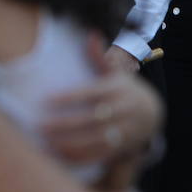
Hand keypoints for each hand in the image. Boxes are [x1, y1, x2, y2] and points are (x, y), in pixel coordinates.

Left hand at [42, 33, 160, 165]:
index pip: (90, 94)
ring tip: (46, 142)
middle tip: (39, 125)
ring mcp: (123, 133)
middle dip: (64, 125)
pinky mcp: (121, 149)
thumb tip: (92, 34)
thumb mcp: (116, 70)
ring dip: (69, 144)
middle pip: (90, 121)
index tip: (46, 100)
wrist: (153, 113)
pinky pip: (99, 156)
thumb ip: (100, 56)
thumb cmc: (124, 87)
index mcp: (117, 89)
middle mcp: (122, 112)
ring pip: (94, 141)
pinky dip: (79, 158)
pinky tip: (59, 155)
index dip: (69, 97)